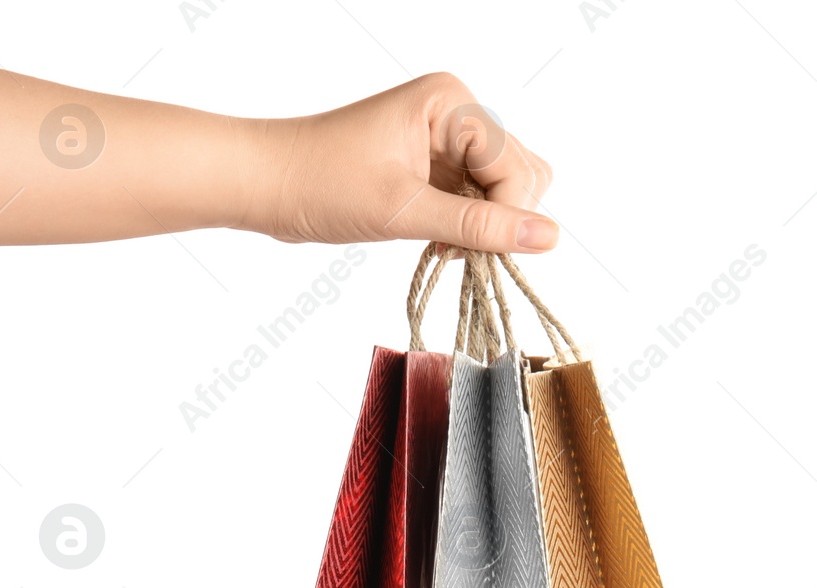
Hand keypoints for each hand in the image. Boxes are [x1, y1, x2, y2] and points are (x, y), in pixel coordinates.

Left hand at [242, 74, 558, 254]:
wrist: (267, 185)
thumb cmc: (322, 184)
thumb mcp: (404, 212)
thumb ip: (477, 228)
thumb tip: (548, 238)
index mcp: (451, 102)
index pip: (514, 164)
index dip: (507, 215)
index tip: (483, 256)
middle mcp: (454, 113)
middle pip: (517, 173)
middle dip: (498, 219)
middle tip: (458, 252)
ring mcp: (444, 140)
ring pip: (498, 191)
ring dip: (481, 228)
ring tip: (443, 249)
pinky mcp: (431, 167)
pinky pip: (472, 201)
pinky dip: (463, 229)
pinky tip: (437, 245)